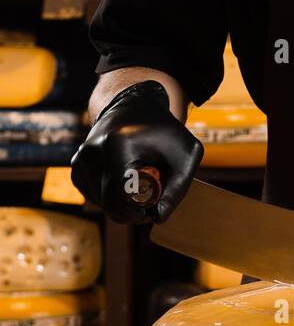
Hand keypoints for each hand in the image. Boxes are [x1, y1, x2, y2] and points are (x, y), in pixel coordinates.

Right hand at [71, 80, 202, 223]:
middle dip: (130, 212)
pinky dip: (110, 196)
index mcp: (116, 146)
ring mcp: (80, 159)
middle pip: (109, 205)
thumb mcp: (186, 155)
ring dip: (121, 203)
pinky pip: (93, 196)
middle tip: (150, 205)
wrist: (135, 107)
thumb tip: (158, 218)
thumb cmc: (164, 132)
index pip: (119, 199)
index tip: (152, 211)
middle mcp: (91, 152)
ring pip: (101, 203)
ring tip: (140, 183)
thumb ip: (178, 188)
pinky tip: (124, 180)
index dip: (137, 214)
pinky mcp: (76, 166)